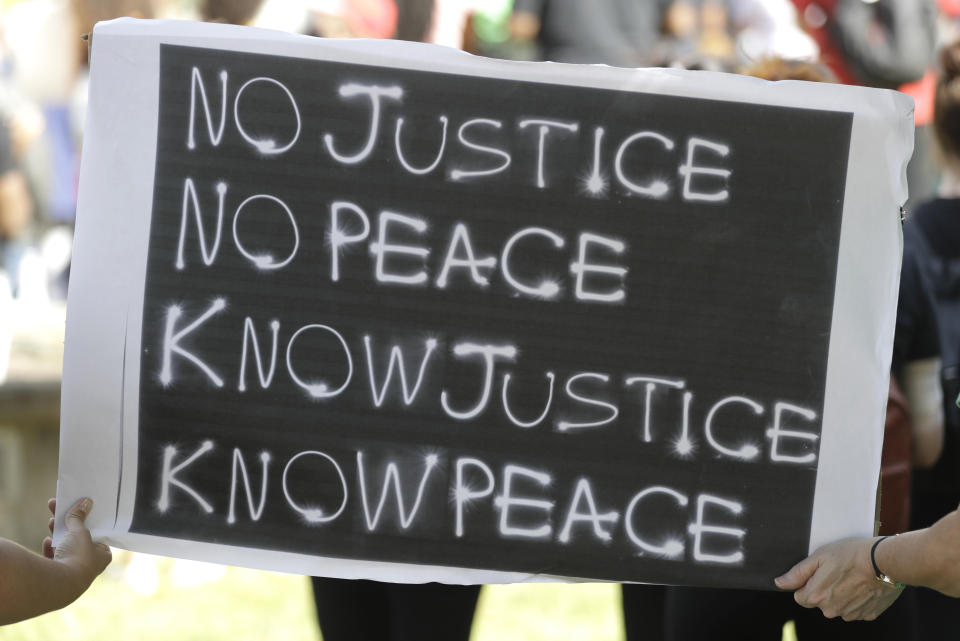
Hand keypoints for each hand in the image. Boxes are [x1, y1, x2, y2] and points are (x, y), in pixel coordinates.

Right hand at [42, 498, 111, 593]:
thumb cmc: (77, 557)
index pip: (98, 534)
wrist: (59, 583)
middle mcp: (90, 565)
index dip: (89, 522)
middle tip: (61, 510)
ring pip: (66, 547)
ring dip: (58, 534)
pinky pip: (54, 558)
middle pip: (79, 539)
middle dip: (69, 524)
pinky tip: (47, 541)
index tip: (81, 511)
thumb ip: (79, 517)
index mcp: (103, 555)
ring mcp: (73, 571)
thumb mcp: (80, 532)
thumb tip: (86, 501)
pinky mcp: (58, 575)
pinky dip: (50, 549)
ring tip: (52, 521)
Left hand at [775, 537, 902, 620]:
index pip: (800, 596)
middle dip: (824, 589)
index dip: (807, 583)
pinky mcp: (867, 615)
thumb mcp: (819, 557)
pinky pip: (855, 608)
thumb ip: (798, 573)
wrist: (885, 562)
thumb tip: (780, 583)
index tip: (819, 572)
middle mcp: (832, 610)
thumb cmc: (851, 555)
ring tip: (852, 576)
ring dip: (841, 594)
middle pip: (819, 602)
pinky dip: (857, 598)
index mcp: (817, 597)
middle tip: (837, 571)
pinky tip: (862, 584)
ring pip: (837, 606)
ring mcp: (851, 614)